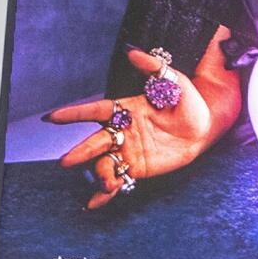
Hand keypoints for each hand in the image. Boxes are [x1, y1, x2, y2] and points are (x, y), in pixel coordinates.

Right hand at [50, 49, 217, 210]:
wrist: (204, 127)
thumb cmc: (188, 102)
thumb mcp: (173, 81)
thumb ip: (153, 68)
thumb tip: (133, 54)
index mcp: (126, 110)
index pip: (96, 111)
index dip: (75, 114)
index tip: (52, 118)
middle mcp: (122, 132)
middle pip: (96, 143)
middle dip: (81, 152)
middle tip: (66, 161)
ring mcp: (128, 151)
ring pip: (105, 164)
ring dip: (100, 175)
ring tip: (107, 184)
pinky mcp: (138, 168)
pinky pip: (118, 181)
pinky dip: (104, 194)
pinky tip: (93, 204)